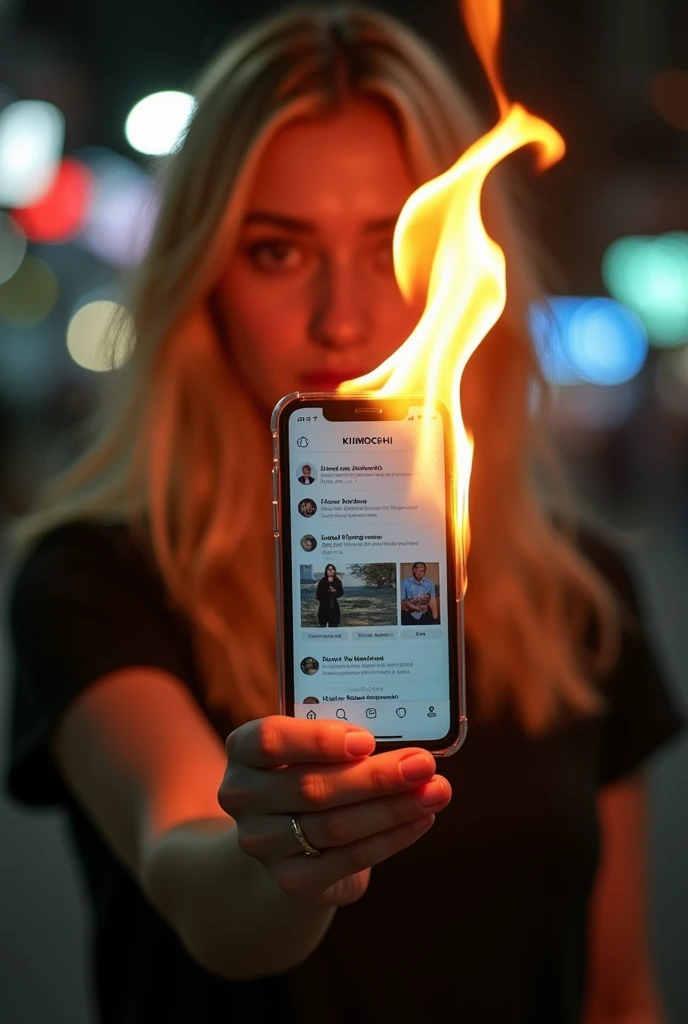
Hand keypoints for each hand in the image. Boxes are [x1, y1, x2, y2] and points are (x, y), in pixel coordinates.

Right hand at [218, 716, 450, 906]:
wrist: (289, 836)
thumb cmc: (312, 770)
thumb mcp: (314, 746)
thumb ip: (343, 739)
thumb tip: (407, 738)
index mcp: (244, 750)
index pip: (270, 741)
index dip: (318, 740)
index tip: (367, 740)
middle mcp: (242, 796)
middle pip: (312, 787)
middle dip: (377, 776)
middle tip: (423, 765)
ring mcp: (262, 842)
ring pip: (335, 825)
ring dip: (393, 808)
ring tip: (435, 791)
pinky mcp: (291, 879)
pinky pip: (348, 859)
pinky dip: (391, 839)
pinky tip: (420, 820)